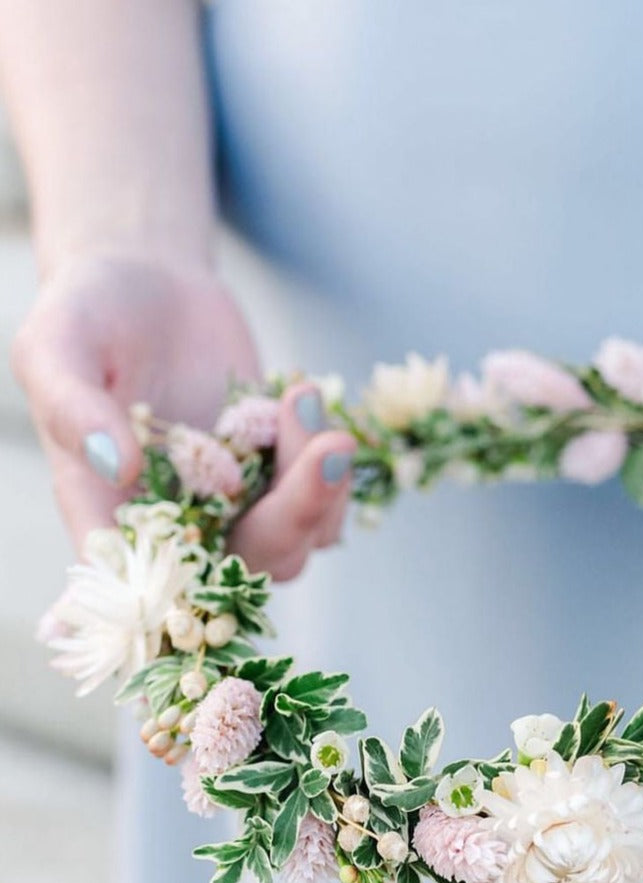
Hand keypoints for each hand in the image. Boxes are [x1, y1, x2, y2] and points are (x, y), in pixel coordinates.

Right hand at [11, 251, 356, 578]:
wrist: (149, 282)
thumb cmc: (87, 314)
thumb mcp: (56, 346)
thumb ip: (72, 406)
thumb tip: (121, 466)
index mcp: (110, 514)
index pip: (143, 582)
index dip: (184, 588)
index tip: (223, 539)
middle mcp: (180, 526)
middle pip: (249, 564)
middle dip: (297, 514)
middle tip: (329, 446)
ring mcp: (237, 506)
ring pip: (299, 540)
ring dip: (323, 485)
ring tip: (304, 398)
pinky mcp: (278, 480)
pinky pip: (325, 506)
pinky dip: (334, 468)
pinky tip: (312, 402)